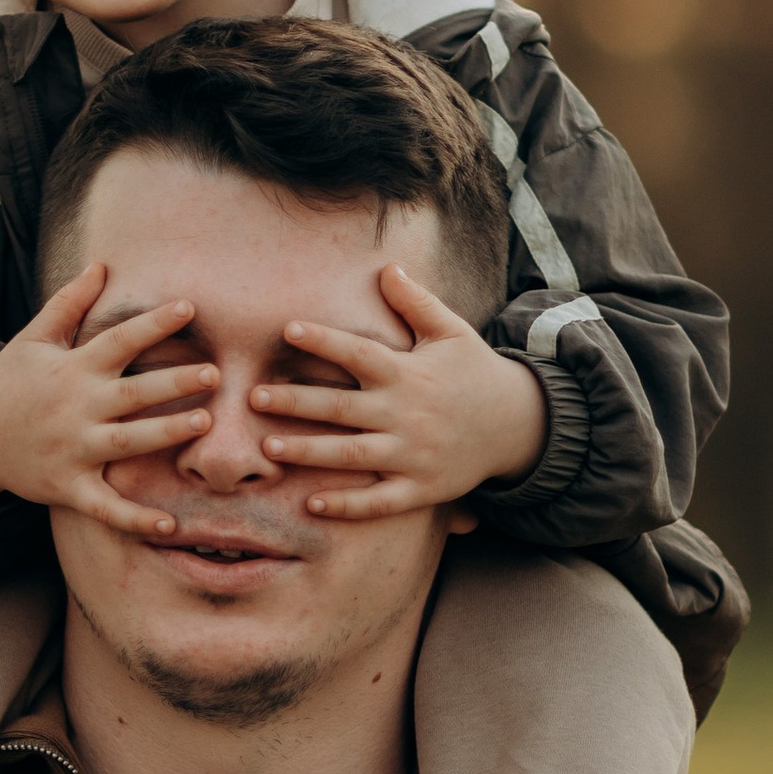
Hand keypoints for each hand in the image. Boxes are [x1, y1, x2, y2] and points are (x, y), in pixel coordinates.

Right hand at [0, 263, 215, 534]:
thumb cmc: (12, 382)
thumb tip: (101, 263)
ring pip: (127, 443)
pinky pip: (106, 506)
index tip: (189, 307)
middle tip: (214, 374)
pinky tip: (170, 525)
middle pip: (132, 394)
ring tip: (205, 424)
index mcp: (73, 369)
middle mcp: (76, 408)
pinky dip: (135, 519)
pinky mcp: (68, 486)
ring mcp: (73, 449)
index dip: (153, 323)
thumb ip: (69, 302)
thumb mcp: (35, 338)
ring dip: (165, 434)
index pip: (118, 340)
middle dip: (173, 384)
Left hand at [249, 264, 546, 517]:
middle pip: (342, 407)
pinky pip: (379, 501)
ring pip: (352, 455)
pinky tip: (312, 504)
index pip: (359, 354)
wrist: (518, 424)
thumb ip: (416, 303)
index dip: (323, 341)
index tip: (287, 329)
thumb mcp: (451, 332)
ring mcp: (412, 454)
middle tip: (254, 397)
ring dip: (309, 452)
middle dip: (297, 402)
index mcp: (408, 373)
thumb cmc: (474, 372)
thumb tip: (385, 268)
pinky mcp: (420, 488)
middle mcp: (406, 414)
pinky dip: (348, 506)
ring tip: (268, 448)